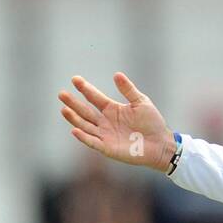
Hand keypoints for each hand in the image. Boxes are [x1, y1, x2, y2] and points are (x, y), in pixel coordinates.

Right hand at [58, 72, 175, 170]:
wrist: (161, 144)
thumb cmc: (152, 123)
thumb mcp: (141, 102)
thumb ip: (128, 90)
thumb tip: (117, 74)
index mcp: (112, 109)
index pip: (94, 97)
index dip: (85, 89)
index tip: (75, 79)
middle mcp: (105, 122)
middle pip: (85, 111)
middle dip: (73, 103)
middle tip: (61, 93)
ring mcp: (105, 135)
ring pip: (85, 125)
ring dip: (74, 118)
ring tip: (64, 109)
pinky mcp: (108, 148)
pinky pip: (93, 142)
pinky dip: (84, 137)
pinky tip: (75, 129)